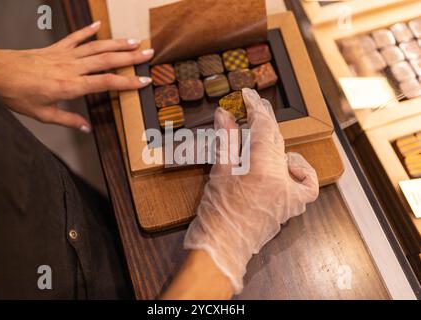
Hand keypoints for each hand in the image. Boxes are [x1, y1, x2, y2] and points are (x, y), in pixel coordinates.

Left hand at [0, 21, 153, 131]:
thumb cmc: (17, 94)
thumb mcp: (43, 114)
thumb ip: (68, 120)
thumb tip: (87, 128)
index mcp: (71, 86)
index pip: (107, 83)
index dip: (128, 82)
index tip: (144, 81)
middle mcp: (72, 67)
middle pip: (108, 60)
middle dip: (130, 57)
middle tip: (148, 53)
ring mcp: (65, 55)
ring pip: (96, 47)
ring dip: (117, 43)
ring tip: (134, 41)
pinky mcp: (55, 48)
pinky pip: (75, 37)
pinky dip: (88, 30)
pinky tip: (99, 25)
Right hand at [184, 88, 318, 293]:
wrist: (221, 250)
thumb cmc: (216, 215)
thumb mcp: (218, 172)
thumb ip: (225, 140)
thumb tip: (225, 115)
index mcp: (261, 167)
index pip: (263, 126)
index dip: (255, 107)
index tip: (247, 96)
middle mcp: (280, 179)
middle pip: (276, 138)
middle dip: (262, 120)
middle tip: (250, 107)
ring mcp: (289, 194)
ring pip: (288, 156)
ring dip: (274, 143)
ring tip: (258, 141)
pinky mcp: (290, 207)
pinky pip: (307, 186)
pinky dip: (300, 172)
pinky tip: (289, 167)